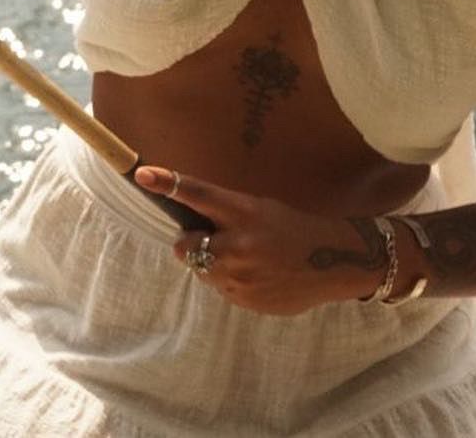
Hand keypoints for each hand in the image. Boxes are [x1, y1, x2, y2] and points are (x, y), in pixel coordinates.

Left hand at [135, 166, 387, 315]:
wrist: (333, 261)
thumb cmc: (290, 227)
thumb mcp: (258, 209)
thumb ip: (224, 216)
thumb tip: (190, 230)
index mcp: (242, 212)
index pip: (197, 194)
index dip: (167, 183)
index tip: (141, 174)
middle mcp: (239, 245)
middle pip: (185, 246)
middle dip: (192, 243)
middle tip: (213, 239)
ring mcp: (242, 277)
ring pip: (202, 271)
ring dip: (213, 264)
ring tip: (246, 259)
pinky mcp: (247, 301)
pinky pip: (221, 290)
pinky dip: (230, 282)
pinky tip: (257, 275)